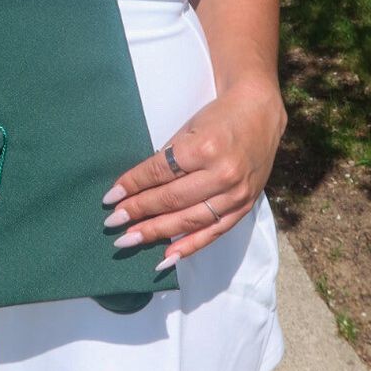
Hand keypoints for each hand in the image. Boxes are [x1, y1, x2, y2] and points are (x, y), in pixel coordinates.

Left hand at [100, 79, 286, 269]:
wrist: (260, 113)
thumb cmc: (218, 117)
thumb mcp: (189, 128)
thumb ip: (168, 158)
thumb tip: (137, 188)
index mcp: (204, 148)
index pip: (160, 172)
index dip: (133, 185)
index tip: (111, 197)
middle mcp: (222, 173)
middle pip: (172, 199)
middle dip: (138, 211)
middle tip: (113, 222)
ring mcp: (235, 193)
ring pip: (189, 219)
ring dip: (156, 232)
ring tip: (130, 239)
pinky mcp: (244, 206)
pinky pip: (213, 232)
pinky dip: (188, 246)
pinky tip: (165, 257)